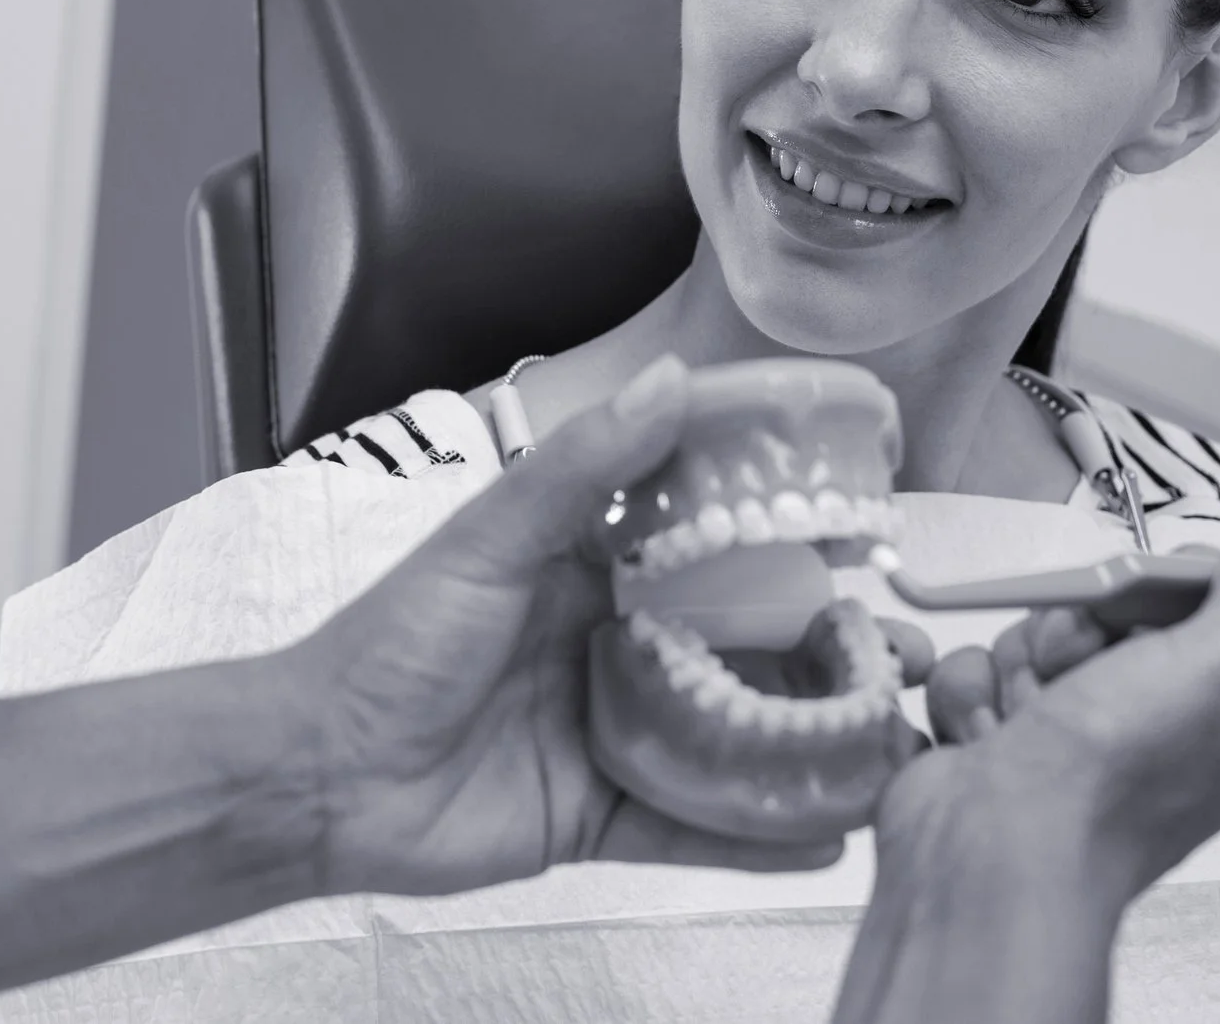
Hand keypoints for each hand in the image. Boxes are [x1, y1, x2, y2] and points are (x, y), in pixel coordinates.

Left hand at [281, 354, 873, 894]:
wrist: (318, 775)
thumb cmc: (388, 646)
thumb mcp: (488, 541)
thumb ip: (585, 471)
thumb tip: (672, 382)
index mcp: (588, 566)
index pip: (705, 529)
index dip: (782, 518)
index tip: (863, 505)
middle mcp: (613, 643)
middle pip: (740, 641)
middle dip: (825, 645)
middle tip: (901, 648)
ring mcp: (613, 730)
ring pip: (734, 734)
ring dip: (812, 739)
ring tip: (894, 738)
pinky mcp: (601, 814)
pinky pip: (695, 826)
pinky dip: (760, 834)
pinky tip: (831, 837)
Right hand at [904, 505, 1219, 903]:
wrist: (991, 857)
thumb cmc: (1110, 786)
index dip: (1187, 584)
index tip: (1158, 593)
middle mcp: (1169, 726)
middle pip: (1126, 608)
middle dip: (1086, 621)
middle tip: (1084, 661)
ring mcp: (1085, 732)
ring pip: (1046, 631)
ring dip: (1025, 657)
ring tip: (1032, 715)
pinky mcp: (1013, 734)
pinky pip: (986, 664)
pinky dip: (976, 689)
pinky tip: (992, 732)